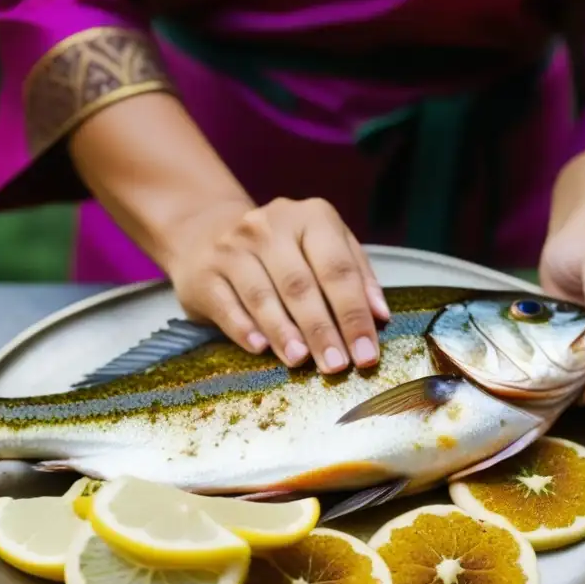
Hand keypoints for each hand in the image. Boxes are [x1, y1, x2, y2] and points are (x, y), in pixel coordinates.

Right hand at [162, 197, 389, 373]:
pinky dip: (244, 328)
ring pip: (263, 296)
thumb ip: (356, 275)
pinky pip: (227, 305)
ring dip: (284, 332)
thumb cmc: (281, 248)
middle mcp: (270, 226)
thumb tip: (379, 316)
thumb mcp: (323, 247)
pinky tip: (260, 348)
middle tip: (337, 365)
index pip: (338, 270)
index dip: (354, 314)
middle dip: (322, 330)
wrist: (207, 232)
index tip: (366, 353)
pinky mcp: (204, 272)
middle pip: (301, 285)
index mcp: (311, 218)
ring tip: (302, 360)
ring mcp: (233, 248)